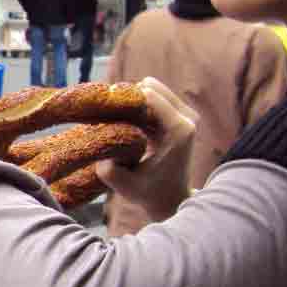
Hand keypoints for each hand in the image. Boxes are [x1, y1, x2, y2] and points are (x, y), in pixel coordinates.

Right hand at [98, 78, 196, 223]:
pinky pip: (156, 99)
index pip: (149, 95)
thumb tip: (99, 143)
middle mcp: (187, 118)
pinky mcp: (182, 116)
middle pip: (152, 87)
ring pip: (153, 90)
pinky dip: (140, 105)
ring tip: (116, 116)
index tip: (104, 108)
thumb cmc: (148, 192)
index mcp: (178, 130)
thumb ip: (108, 168)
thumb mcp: (124, 186)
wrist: (171, 199)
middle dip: (128, 97)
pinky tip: (126, 119)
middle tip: (109, 111)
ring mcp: (187, 115)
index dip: (124, 97)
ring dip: (133, 101)